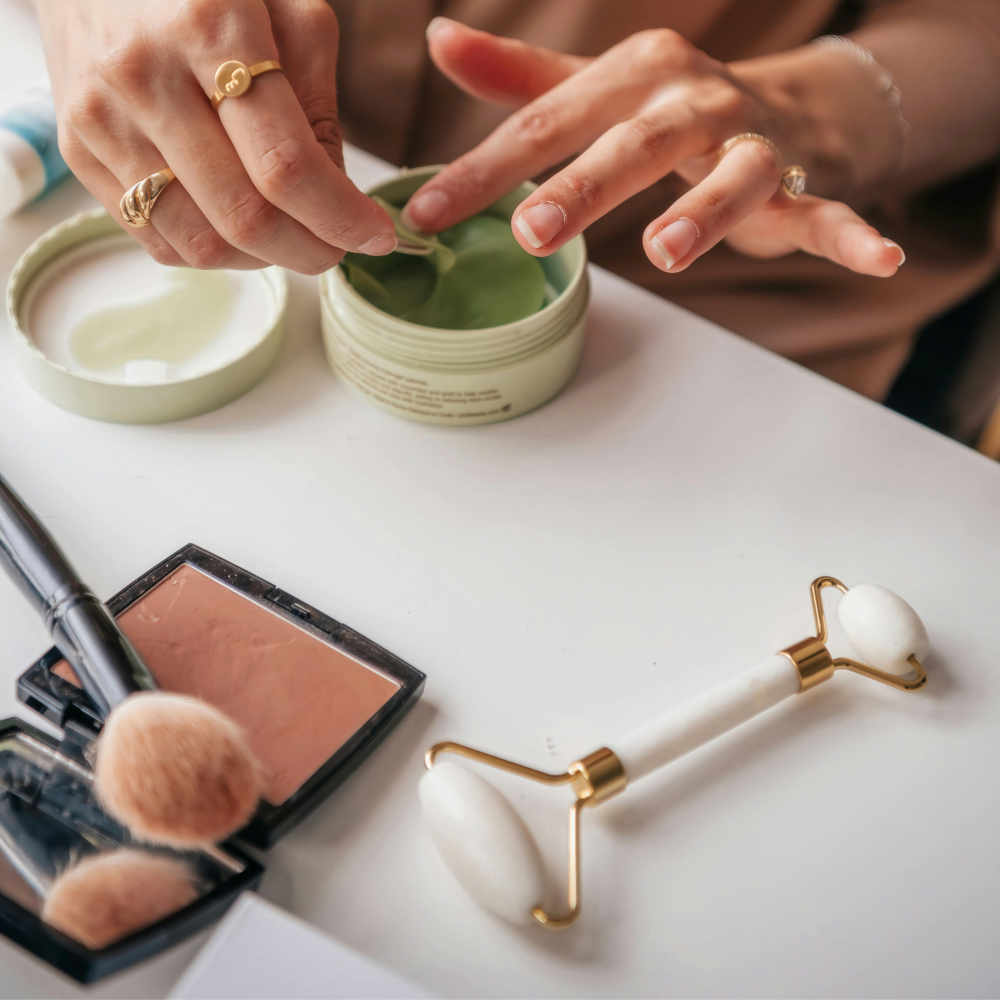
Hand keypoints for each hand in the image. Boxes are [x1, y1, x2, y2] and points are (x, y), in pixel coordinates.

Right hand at [36, 0, 396, 272]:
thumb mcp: (285, 8)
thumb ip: (317, 103)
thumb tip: (336, 198)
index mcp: (208, 25)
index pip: (286, 165)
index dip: (340, 217)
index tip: (375, 236)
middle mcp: (144, 75)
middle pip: (244, 216)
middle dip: (309, 250)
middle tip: (338, 248)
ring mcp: (101, 117)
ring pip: (200, 242)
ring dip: (262, 260)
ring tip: (291, 237)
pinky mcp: (78, 149)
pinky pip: (158, 239)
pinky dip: (213, 252)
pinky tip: (239, 228)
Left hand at [402, 21, 904, 276]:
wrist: (774, 99)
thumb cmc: (665, 105)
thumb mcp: (594, 86)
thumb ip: (520, 78)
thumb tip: (439, 41)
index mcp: (631, 77)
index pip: (545, 127)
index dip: (483, 173)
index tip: (424, 216)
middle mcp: (691, 102)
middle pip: (632, 147)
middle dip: (582, 189)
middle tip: (531, 231)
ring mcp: (750, 142)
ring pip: (730, 178)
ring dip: (703, 214)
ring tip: (669, 253)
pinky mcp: (799, 182)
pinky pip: (828, 210)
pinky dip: (850, 234)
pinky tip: (876, 257)